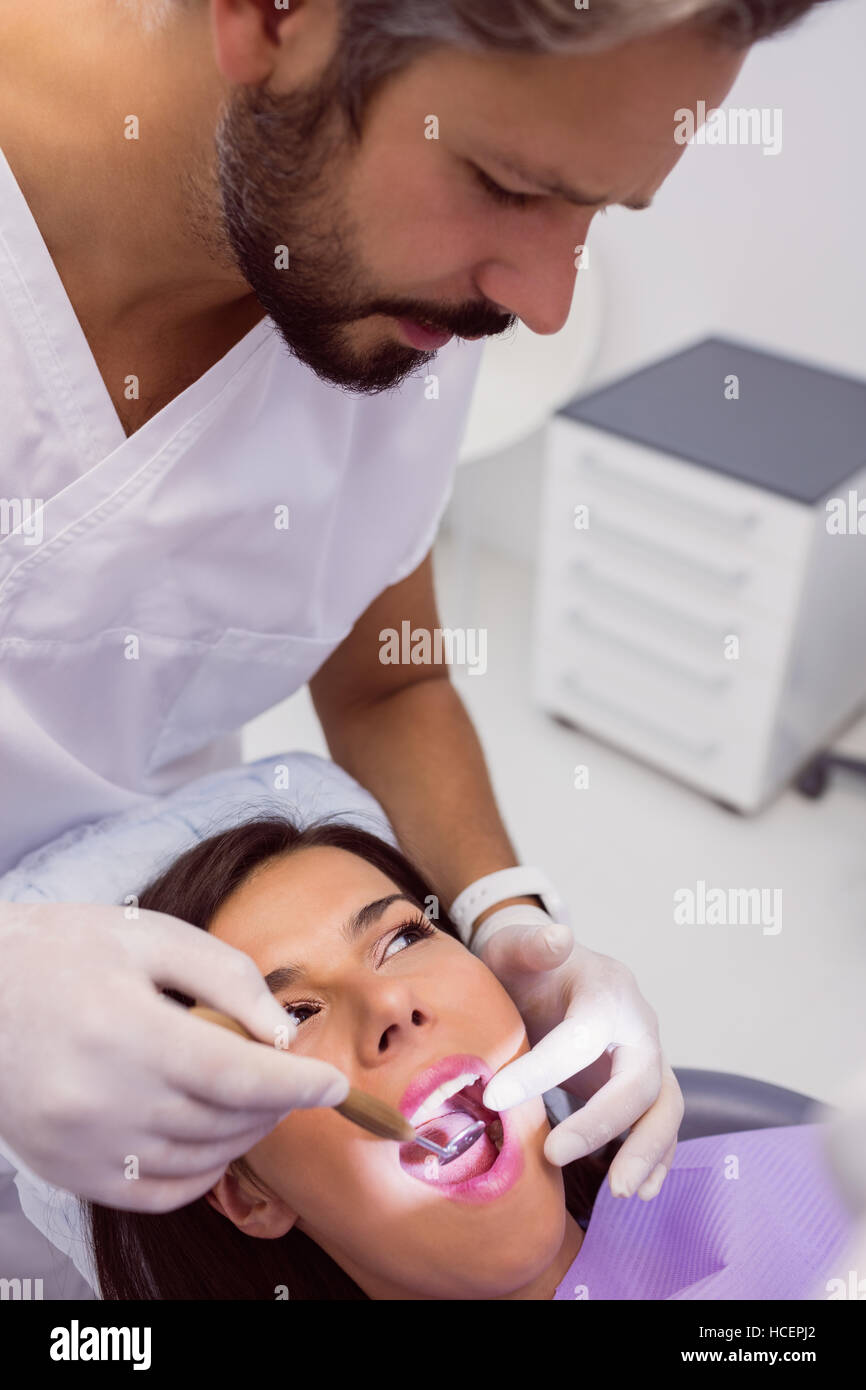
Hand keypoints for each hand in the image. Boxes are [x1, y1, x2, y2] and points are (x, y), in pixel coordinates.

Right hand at [0, 905, 348, 1211]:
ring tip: (255, 1096)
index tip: (335, 1084)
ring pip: (199, 1159)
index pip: (234, 1076)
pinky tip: (215, 1134)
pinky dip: (203, 1171)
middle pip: (224, 1120)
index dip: (296, 1085)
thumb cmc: (67, 949)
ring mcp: (80, 1144)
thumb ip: (227, 977)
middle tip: (292, 1076)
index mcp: (124, 1029)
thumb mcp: (151, 935)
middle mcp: (100, 1098)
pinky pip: (158, 1193)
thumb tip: (285, 1032)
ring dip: (245, 1134)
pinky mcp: (68, 1170)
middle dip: (276, 1102)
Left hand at [474, 906, 683, 1199]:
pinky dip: (655, 1159)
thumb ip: (531, 944)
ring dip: (647, 1152)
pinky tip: (637, 1191)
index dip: (543, 1069)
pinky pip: (659, 1126)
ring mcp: (645, 1060)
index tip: (494, 1097)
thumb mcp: (516, 948)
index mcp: (607, 992)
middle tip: (556, 1154)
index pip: (582, 1036)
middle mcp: (638, 1028)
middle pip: (641, 1080)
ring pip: (664, 1109)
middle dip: (606, 1123)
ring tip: (621, 1192)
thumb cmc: (528, 966)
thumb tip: (557, 935)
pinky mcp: (641, 1090)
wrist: (547, 976)